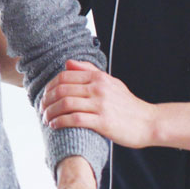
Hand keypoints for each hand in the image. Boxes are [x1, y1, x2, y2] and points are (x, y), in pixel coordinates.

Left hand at [41, 59, 157, 147]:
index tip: (44, 96)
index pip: (65, 76)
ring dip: (51, 112)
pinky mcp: (103, 122)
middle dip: (46, 100)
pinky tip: (54, 125)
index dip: (49, 86)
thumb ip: (89, 71)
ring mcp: (101, 105)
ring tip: (46, 118)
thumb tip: (68, 63)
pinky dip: (60, 121)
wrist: (148, 122)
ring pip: (66, 103)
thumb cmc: (128, 105)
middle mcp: (99, 88)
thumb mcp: (111, 83)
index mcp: (99, 78)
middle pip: (62, 89)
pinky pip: (75, 119)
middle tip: (41, 109)